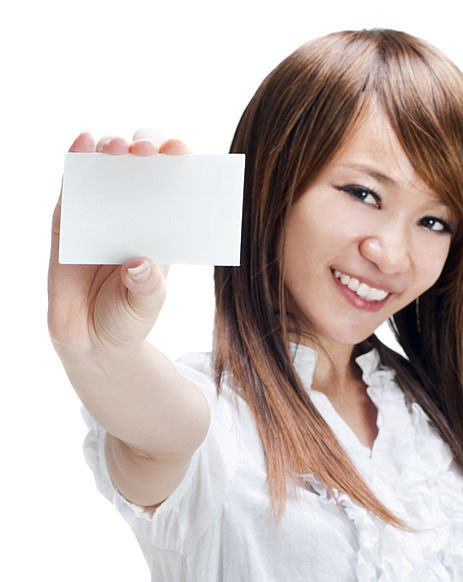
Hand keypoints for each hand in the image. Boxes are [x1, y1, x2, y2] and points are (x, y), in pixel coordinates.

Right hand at [47, 128, 191, 357]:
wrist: (91, 341)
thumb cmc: (128, 318)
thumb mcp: (146, 306)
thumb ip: (147, 287)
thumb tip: (139, 265)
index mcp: (159, 229)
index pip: (173, 186)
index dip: (178, 163)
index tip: (180, 152)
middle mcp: (130, 214)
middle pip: (140, 166)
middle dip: (144, 149)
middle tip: (147, 150)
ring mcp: (98, 214)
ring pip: (105, 168)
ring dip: (110, 149)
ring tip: (117, 147)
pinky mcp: (66, 221)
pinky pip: (71, 186)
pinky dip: (76, 160)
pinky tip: (83, 144)